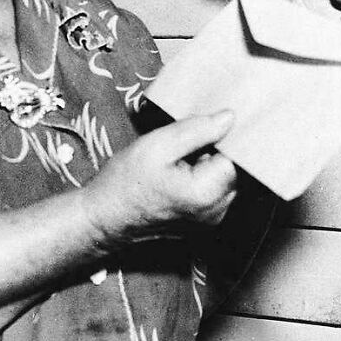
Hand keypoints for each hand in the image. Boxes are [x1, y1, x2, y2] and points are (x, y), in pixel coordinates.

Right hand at [84, 111, 237, 248]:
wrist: (103, 219)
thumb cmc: (124, 183)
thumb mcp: (157, 145)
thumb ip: (196, 130)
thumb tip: (229, 117)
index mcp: (207, 192)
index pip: (237, 154)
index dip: (224, 136)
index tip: (205, 126)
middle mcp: (216, 211)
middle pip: (232, 168)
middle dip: (214, 150)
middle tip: (182, 143)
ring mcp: (210, 220)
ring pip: (223, 179)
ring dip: (207, 164)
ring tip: (177, 160)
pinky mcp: (202, 223)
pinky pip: (213, 192)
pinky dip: (201, 178)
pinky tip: (177, 174)